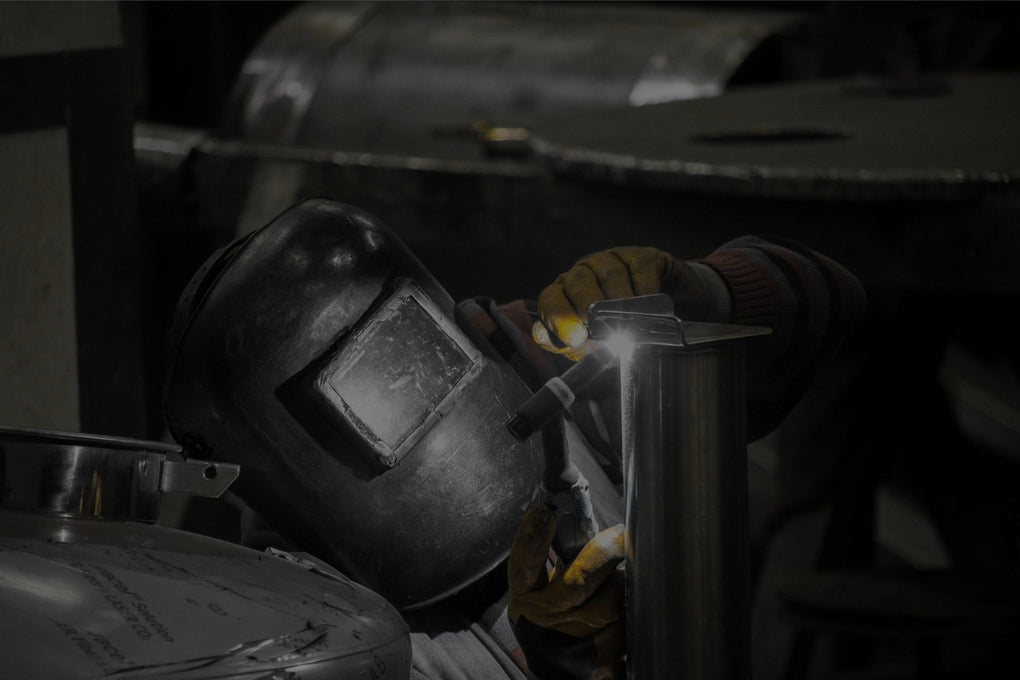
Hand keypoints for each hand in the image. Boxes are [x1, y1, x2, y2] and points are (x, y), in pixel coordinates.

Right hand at [508, 503, 625, 679]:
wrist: (560, 671)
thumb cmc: (551, 620)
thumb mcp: (539, 592)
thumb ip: (557, 562)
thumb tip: (584, 520)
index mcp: (526, 597)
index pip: (524, 566)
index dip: (532, 538)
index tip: (544, 511)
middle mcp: (547, 619)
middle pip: (579, 581)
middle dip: (605, 552)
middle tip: (621, 534)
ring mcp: (576, 641)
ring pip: (612, 600)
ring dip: (622, 584)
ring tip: (622, 578)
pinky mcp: (604, 658)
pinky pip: (628, 622)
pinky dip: (632, 608)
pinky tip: (631, 603)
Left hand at [535, 247, 686, 359]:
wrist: (661, 311)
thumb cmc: (619, 328)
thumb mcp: (595, 344)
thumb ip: (576, 347)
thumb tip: (560, 342)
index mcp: (565, 294)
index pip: (550, 299)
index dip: (558, 317)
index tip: (575, 337)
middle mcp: (583, 272)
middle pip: (577, 283)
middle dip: (588, 306)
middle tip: (602, 327)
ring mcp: (610, 260)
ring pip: (610, 275)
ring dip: (619, 299)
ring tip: (629, 320)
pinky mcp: (640, 256)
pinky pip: (639, 269)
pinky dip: (644, 288)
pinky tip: (650, 304)